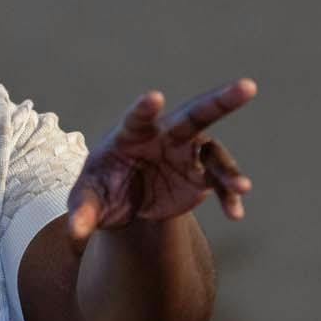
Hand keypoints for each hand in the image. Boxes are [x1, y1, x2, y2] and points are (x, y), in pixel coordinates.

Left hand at [66, 78, 256, 248]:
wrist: (125, 203)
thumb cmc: (101, 191)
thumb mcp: (87, 202)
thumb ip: (81, 213)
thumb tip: (74, 233)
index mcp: (130, 135)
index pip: (137, 118)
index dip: (144, 108)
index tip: (155, 99)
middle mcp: (163, 136)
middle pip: (193, 113)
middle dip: (221, 100)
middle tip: (247, 87)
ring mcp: (185, 153)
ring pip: (214, 150)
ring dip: (229, 168)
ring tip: (243, 188)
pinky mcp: (199, 175)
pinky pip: (219, 181)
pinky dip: (228, 194)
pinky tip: (235, 212)